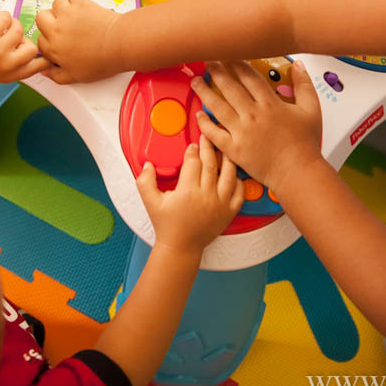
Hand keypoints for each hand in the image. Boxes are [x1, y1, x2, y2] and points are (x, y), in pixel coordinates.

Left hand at [0, 11, 49, 81]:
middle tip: (12, 38)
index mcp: (12, 74)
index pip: (39, 67)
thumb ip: (19, 65)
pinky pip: (6, 18)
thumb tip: (39, 54)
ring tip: (1, 29)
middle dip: (23, 39)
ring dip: (11, 25)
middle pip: (33, 47)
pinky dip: (2, 17)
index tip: (47, 52)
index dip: (46, 59)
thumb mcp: (3, 71)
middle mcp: (7, 65)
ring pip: (19, 30)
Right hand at [35, 0, 122, 82]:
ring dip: (63, 8)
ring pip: (56, 3)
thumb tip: (47, 72)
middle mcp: (57, 29)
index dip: (48, 41)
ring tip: (74, 15)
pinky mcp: (81, 3)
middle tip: (60, 25)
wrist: (120, 44)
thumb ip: (57, 76)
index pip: (40, 41)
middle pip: (41, 18)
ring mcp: (68, 14)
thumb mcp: (76, 76)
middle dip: (49, 20)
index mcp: (54, 48)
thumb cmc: (102, 60)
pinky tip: (85, 8)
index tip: (57, 41)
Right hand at [135, 135, 243, 254]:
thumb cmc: (167, 225)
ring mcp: (220, 204)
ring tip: (224, 150)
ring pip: (229, 174)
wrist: (181, 247)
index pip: (193, 162)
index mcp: (187, 191)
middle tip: (207, 138)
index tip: (192, 145)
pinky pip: (239, 192)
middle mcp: (206, 196)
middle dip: (208, 147)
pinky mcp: (229, 212)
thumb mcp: (150, 202)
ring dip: (226, 159)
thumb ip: (145, 181)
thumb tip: (148, 165)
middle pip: (211, 164)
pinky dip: (238, 180)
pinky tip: (233, 173)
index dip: (193, 150)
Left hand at [191, 60, 323, 194]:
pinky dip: (204, 124)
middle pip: (230, 87)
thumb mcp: (311, 110)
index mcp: (270, 104)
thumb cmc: (305, 144)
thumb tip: (298, 65)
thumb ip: (304, 85)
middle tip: (207, 61)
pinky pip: (214, 134)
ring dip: (205, 92)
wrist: (298, 172)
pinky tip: (198, 115)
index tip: (227, 55)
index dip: (236, 63)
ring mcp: (241, 132)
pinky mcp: (234, 149)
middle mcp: (253, 115)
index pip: (249, 76)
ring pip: (218, 107)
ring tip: (196, 82)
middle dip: (216, 72)